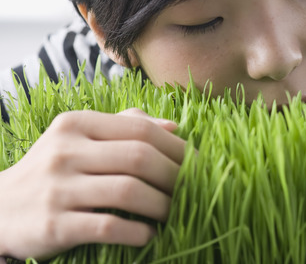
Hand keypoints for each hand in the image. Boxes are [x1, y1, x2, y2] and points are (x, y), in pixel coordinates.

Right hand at [0, 108, 185, 260]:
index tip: (200, 163)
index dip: (177, 147)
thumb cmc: (53, 171)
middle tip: (195, 190)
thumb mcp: (79, 139)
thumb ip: (125, 127)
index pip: (140, 129)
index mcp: (76, 124)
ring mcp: (57, 188)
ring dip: (163, 204)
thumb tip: (174, 126)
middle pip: (139, 157)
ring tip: (177, 212)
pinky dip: (137, 231)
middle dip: (176, 175)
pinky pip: (108, 226)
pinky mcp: (53, 225)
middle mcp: (65, 152)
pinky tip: (149, 234)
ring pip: (128, 190)